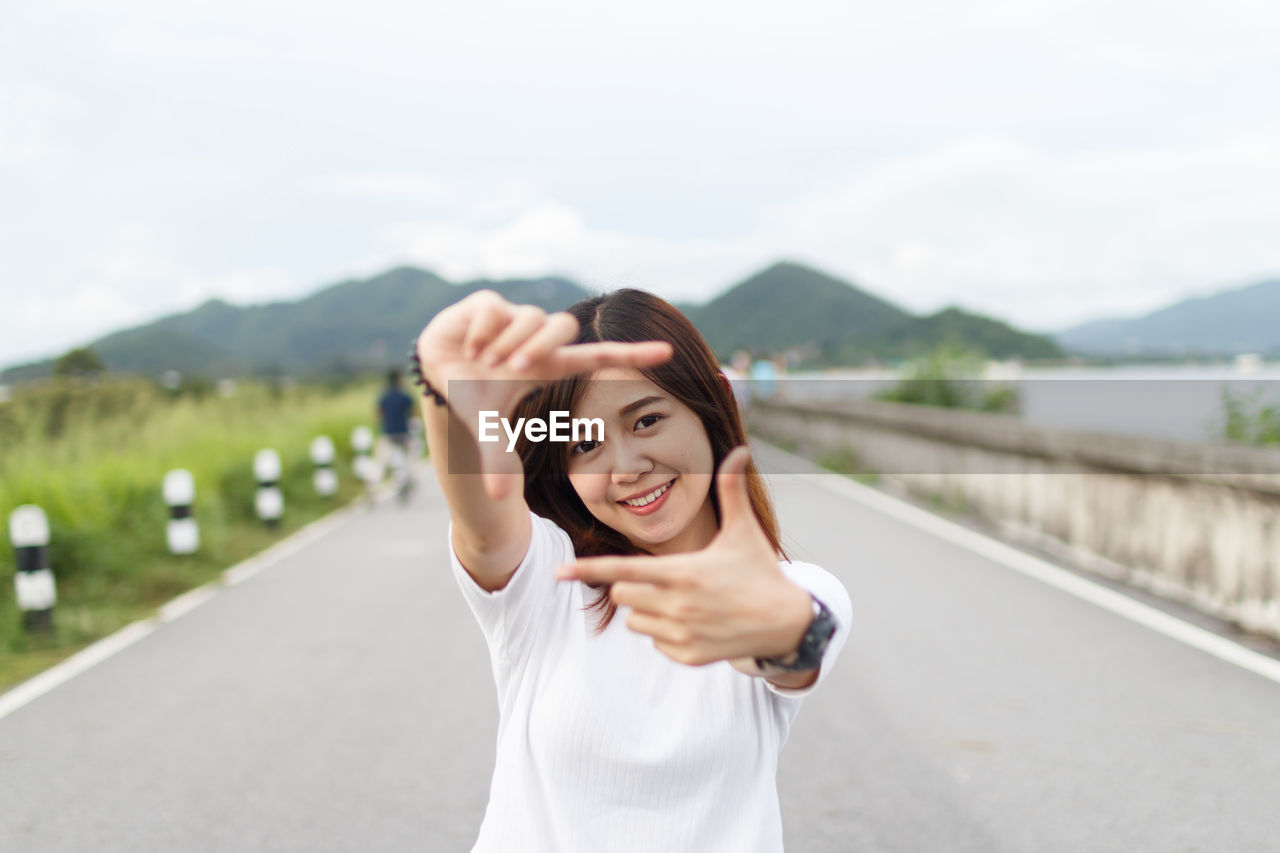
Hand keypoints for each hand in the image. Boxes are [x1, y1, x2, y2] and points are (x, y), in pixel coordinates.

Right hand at [414, 290, 672, 499]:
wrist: (435, 369)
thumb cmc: (473, 396)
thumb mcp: (488, 429)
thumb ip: (498, 459)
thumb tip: (499, 498)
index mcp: (549, 366)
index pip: (601, 357)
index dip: (634, 354)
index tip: (669, 352)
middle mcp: (538, 338)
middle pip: (564, 325)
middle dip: (537, 347)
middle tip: (513, 367)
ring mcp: (515, 316)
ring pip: (528, 317)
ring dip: (505, 343)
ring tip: (483, 360)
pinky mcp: (488, 302)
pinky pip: (494, 308)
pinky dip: (480, 331)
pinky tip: (469, 345)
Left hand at [555, 446, 812, 666]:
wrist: (786, 623)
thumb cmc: (760, 570)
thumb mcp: (744, 530)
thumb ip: (732, 489)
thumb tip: (740, 449)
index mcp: (683, 572)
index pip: (623, 570)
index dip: (588, 570)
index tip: (558, 572)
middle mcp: (677, 606)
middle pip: (622, 593)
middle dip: (633, 582)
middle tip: (666, 577)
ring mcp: (681, 634)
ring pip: (634, 620)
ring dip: (647, 608)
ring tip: (684, 599)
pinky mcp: (687, 656)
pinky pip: (655, 641)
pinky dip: (666, 632)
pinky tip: (696, 621)